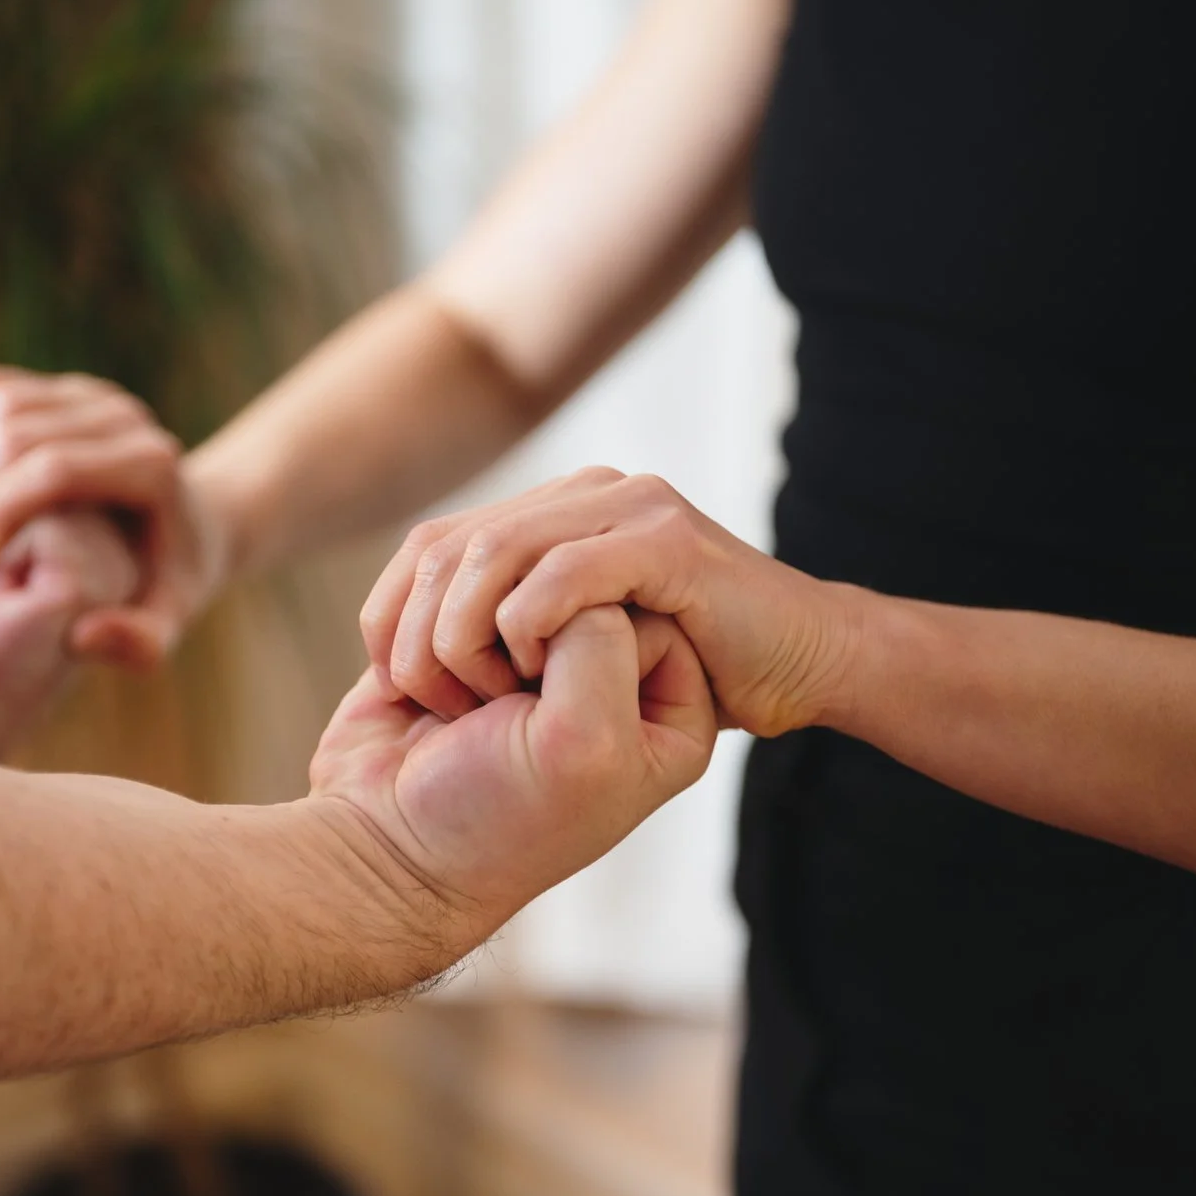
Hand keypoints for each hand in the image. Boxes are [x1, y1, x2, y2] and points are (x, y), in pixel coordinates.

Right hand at [0, 366, 229, 671]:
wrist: (186, 525)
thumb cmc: (166, 582)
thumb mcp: (166, 624)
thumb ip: (138, 646)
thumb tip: (82, 634)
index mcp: (150, 466)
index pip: (53, 470)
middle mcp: (123, 418)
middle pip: (17, 432)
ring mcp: (90, 395)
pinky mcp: (57, 389)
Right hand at [310, 604, 717, 937]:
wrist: (382, 850)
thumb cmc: (490, 821)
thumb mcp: (583, 743)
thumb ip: (602, 643)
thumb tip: (559, 575)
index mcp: (666, 712)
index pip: (651, 610)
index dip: (591, 642)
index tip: (559, 713)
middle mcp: (605, 678)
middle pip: (571, 582)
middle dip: (519, 636)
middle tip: (504, 709)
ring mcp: (530, 655)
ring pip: (502, 577)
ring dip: (462, 640)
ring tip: (465, 715)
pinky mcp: (461, 638)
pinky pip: (445, 585)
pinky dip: (422, 635)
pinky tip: (424, 697)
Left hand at [363, 468, 861, 736]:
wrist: (805, 662)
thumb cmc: (693, 670)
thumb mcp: (579, 647)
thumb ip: (512, 629)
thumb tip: (416, 659)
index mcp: (552, 511)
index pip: (429, 543)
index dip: (391, 615)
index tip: (390, 689)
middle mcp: (584, 492)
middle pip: (448, 546)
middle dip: (420, 633)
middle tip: (427, 703)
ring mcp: (627, 507)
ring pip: (494, 553)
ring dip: (466, 634)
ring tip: (474, 697)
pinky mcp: (668, 541)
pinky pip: (567, 573)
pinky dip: (531, 628)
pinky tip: (534, 677)